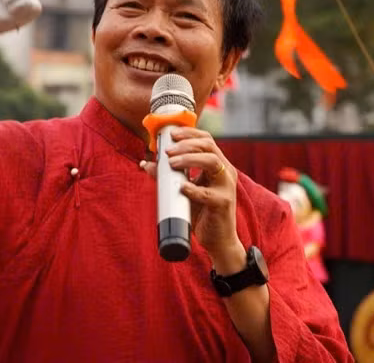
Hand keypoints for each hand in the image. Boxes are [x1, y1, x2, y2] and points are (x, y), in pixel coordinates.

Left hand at [141, 127, 244, 272]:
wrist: (218, 241)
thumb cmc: (201, 213)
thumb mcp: (183, 190)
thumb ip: (167, 177)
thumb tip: (146, 164)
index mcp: (218, 166)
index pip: (207, 140)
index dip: (189, 133)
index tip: (171, 134)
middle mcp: (226, 172)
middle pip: (209, 146)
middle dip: (186, 144)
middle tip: (167, 151)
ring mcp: (227, 187)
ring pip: (212, 162)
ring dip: (189, 159)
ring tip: (171, 163)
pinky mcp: (223, 204)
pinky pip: (208, 193)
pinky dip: (193, 188)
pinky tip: (181, 187)